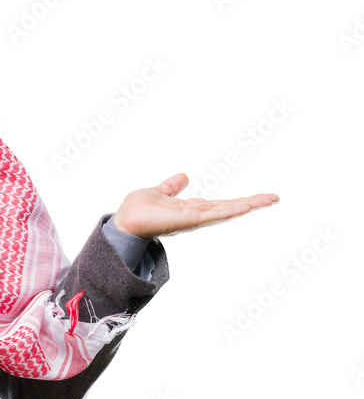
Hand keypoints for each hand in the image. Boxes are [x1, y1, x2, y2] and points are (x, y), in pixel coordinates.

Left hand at [113, 172, 278, 238]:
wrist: (124, 221)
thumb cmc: (138, 210)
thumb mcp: (160, 192)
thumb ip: (172, 187)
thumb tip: (184, 177)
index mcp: (192, 209)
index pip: (221, 204)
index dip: (239, 200)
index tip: (258, 197)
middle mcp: (196, 215)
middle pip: (229, 208)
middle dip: (252, 203)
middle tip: (275, 197)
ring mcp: (194, 219)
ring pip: (226, 211)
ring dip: (248, 205)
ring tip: (269, 199)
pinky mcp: (189, 221)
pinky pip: (213, 215)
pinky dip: (230, 210)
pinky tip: (246, 206)